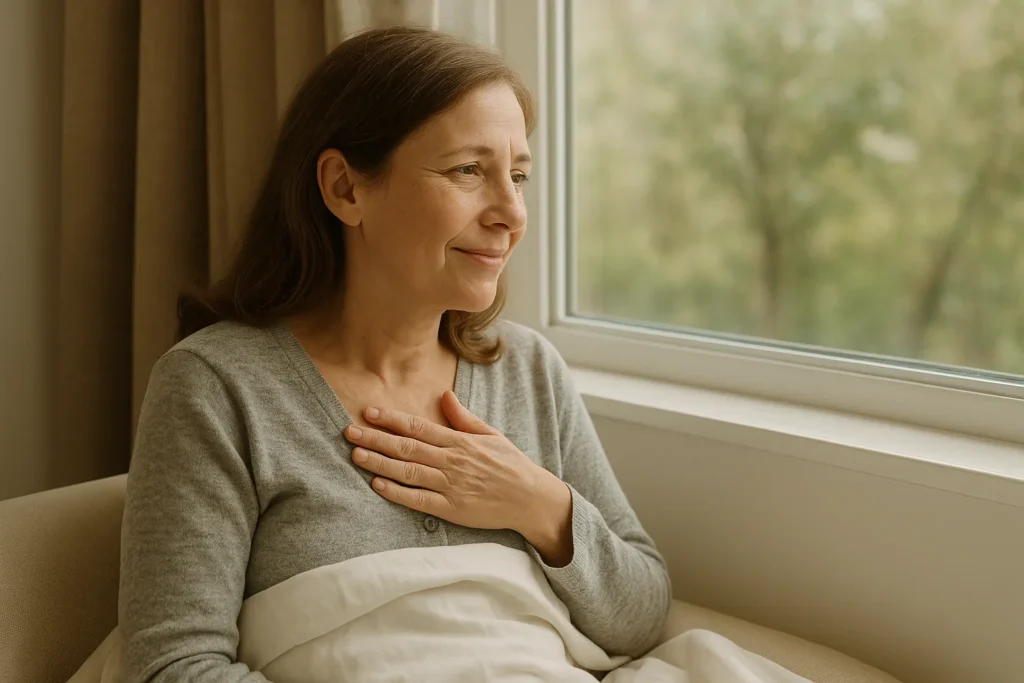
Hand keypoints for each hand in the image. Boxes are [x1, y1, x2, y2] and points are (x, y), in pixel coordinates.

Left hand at [344, 391, 572, 562]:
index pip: (419, 426)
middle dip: (376, 438)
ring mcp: (451, 486)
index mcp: (459, 442)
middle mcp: (452, 462)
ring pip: (408, 471)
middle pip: (407, 447)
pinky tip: (378, 484)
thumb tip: (444, 395)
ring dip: (380, 462)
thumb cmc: (511, 465)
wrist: (531, 499)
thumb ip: (464, 418)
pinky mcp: (451, 509)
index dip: (392, 419)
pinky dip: (397, 492)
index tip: (368, 411)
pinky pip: (419, 500)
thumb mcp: (491, 435)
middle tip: (349, 431)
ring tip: (356, 455)